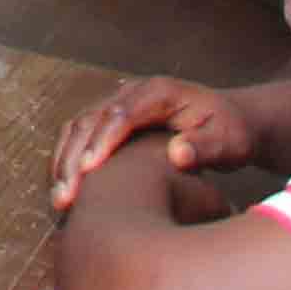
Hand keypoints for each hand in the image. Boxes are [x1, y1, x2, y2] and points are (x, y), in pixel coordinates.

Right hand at [51, 75, 260, 208]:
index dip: (103, 141)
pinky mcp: (112, 120)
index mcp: (160, 92)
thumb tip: (177, 155)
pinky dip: (68, 159)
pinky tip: (65, 187)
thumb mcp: (229, 141)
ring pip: (78, 128)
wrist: (231, 120)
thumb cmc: (230, 132)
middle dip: (74, 158)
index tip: (90, 170)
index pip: (122, 114)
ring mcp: (119, 103)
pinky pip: (80, 135)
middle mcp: (132, 92)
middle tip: (67, 194)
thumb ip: (205, 147)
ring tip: (59, 197)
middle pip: (91, 120)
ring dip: (65, 161)